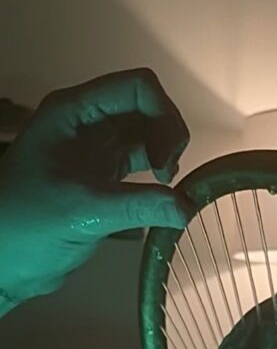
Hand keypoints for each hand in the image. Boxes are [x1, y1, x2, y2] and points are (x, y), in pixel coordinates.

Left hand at [0, 67, 190, 313]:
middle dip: (168, 138)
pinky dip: (158, 180)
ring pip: (147, 137)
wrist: (4, 260)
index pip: (137, 88)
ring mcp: (95, 150)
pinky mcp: (102, 179)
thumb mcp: (84, 212)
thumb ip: (138, 206)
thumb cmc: (29, 225)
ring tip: (165, 191)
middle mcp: (88, 123)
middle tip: (167, 177)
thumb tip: (187, 208)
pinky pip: (141, 166)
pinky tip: (160, 203)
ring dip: (166, 158)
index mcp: (75, 113)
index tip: (163, 163)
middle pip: (147, 109)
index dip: (163, 116)